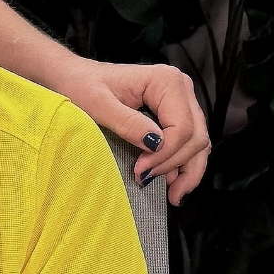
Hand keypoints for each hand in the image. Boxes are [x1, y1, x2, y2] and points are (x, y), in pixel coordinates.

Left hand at [40, 56, 210, 203]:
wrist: (75, 78)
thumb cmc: (81, 86)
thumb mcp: (97, 105)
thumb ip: (127, 123)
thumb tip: (156, 144)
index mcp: (166, 81)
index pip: (182, 127)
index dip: (165, 154)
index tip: (140, 171)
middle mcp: (181, 88)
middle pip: (195, 137)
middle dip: (176, 165)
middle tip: (148, 182)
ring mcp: (181, 101)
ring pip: (197, 143)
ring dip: (186, 170)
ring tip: (172, 195)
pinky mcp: (175, 113)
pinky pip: (188, 143)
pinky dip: (183, 163)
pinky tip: (172, 183)